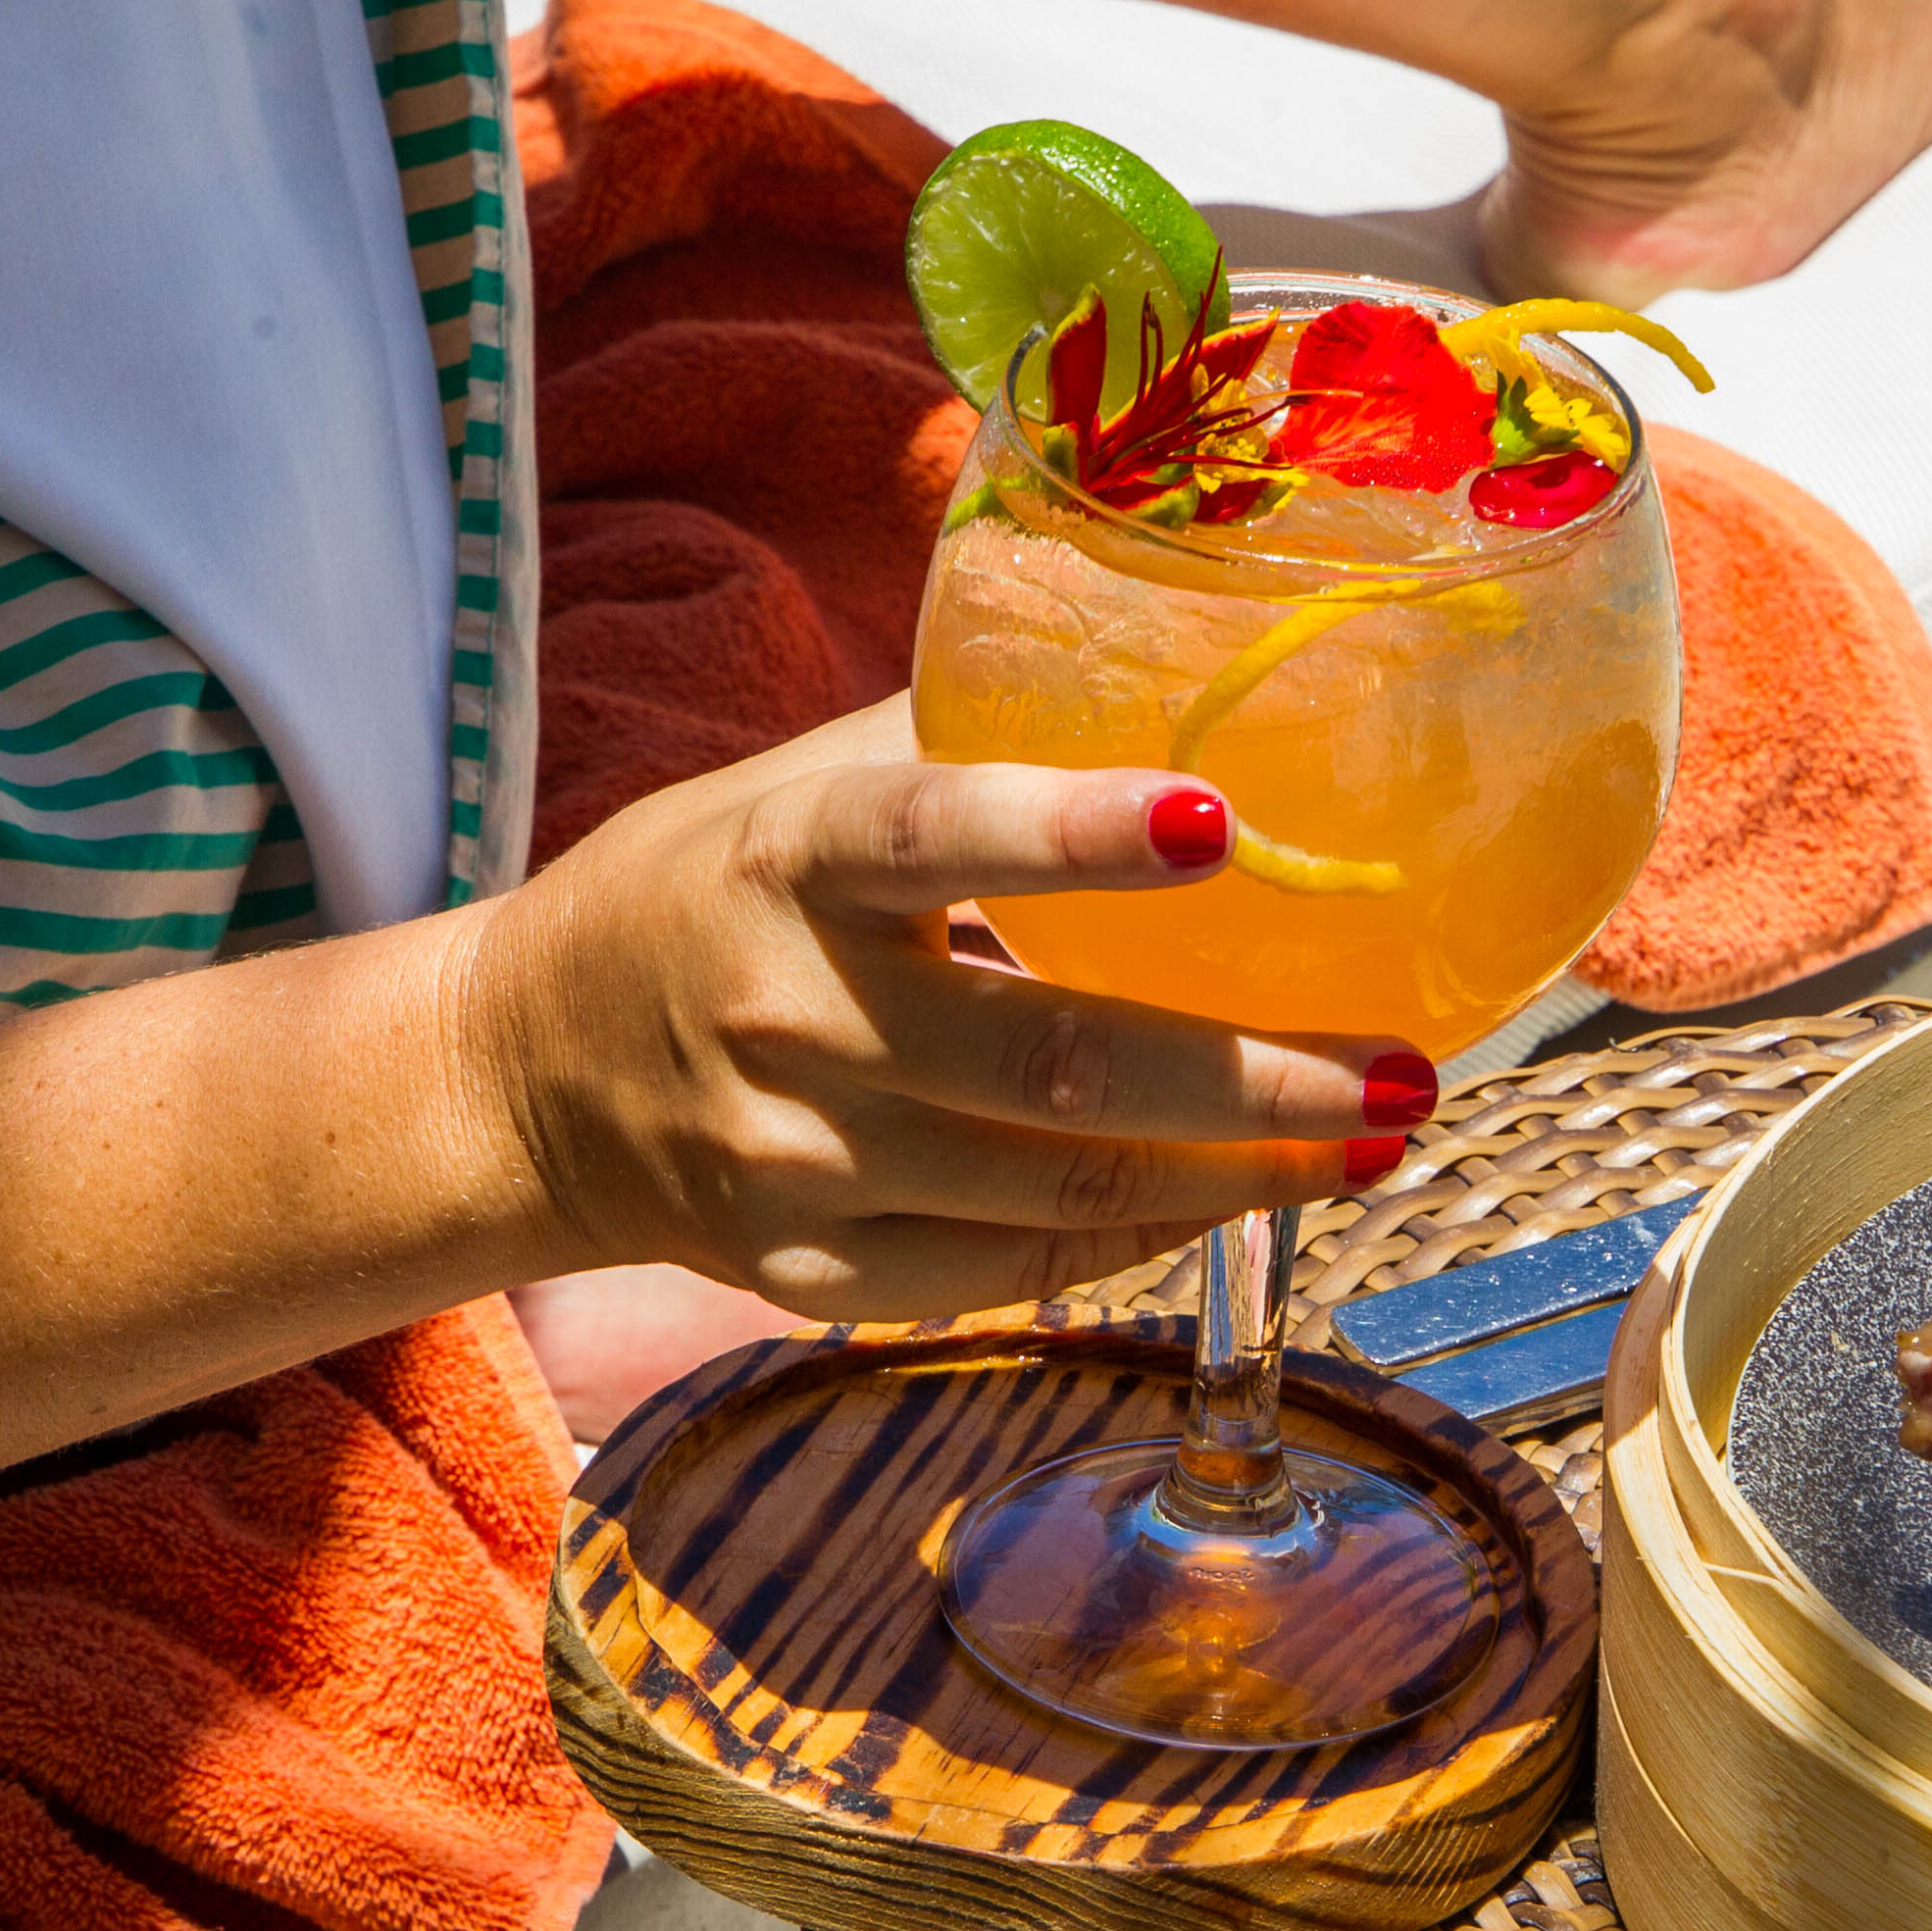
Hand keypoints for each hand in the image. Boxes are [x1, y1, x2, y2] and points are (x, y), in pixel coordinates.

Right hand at [457, 697, 1415, 1321]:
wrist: (524, 1075)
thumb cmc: (715, 889)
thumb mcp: (807, 782)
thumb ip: (976, 732)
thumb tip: (1192, 657)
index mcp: (792, 859)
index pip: (940, 834)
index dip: (1079, 832)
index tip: (1220, 817)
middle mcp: (788, 1016)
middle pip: (1055, 1065)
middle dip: (1258, 1077)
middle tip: (1407, 1065)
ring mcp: (794, 1164)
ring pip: (1061, 1186)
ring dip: (1246, 1172)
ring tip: (1382, 1131)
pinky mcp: (804, 1272)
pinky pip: (1014, 1266)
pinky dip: (1149, 1233)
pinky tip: (1254, 1193)